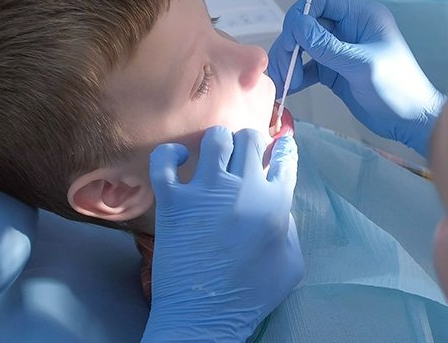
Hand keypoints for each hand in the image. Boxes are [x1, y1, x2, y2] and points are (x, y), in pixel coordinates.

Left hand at [142, 126, 301, 341]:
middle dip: (249, 141)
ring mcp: (205, 192)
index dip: (283, 148)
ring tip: (214, 154)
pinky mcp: (173, 200)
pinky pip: (164, 160)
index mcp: (274, 204)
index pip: (284, 159)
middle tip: (242, 154)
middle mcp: (242, 189)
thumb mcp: (290, 264)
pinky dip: (170, 154)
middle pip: (249, 139)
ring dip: (217, 141)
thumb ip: (289, 227)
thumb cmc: (249, 294)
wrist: (204, 315)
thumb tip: (277, 204)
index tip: (277, 145)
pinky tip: (178, 161)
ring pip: (214, 139)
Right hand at [268, 0, 445, 156]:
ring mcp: (337, 49)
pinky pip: (305, 66)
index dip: (300, 16)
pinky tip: (288, 88)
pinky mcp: (331, 69)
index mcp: (360, 15)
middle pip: (305, 24)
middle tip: (284, 69)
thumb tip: (296, 26)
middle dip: (289, 45)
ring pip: (301, 46)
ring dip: (288, 62)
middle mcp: (346, 27)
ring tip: (285, 83)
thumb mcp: (360, 65)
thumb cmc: (396, 87)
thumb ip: (326, 45)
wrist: (407, 120)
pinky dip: (294, 76)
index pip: (320, 0)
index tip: (290, 41)